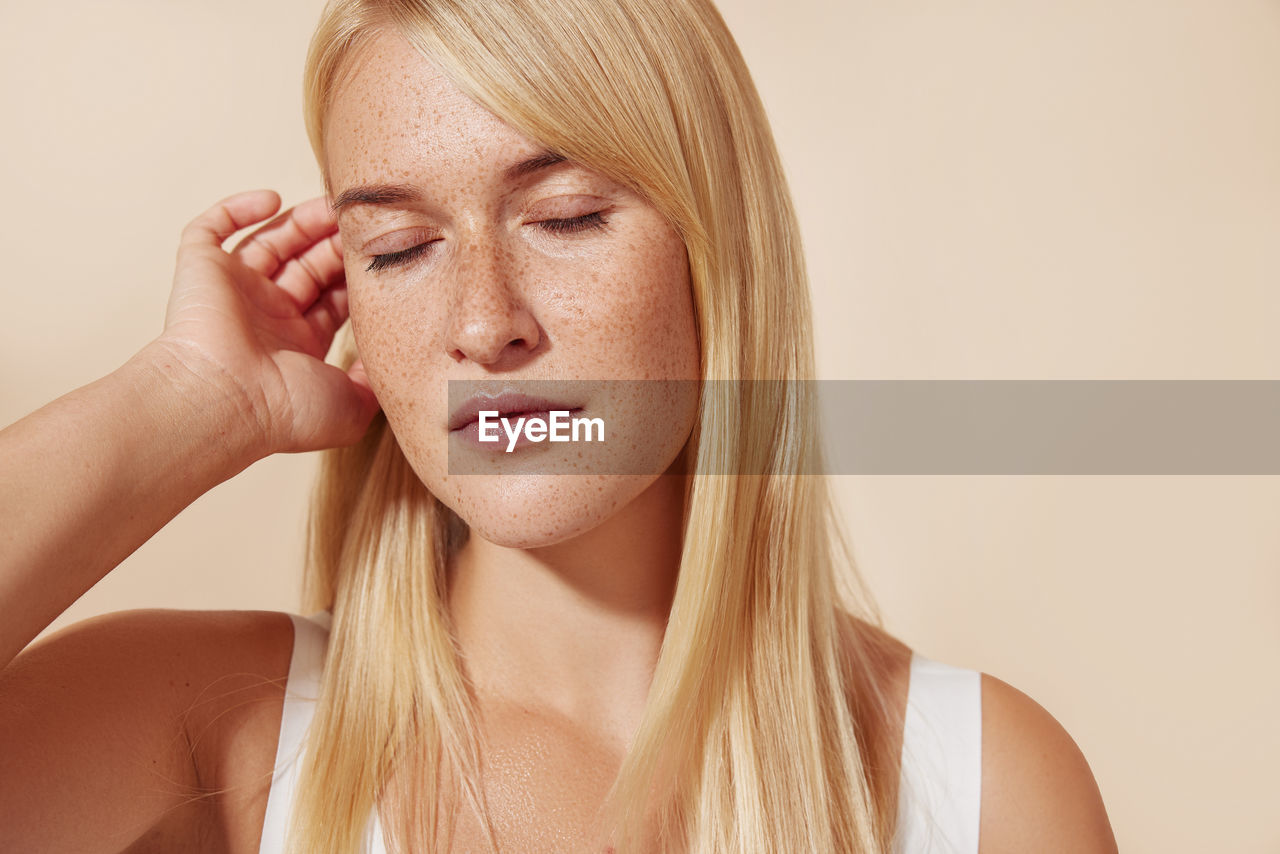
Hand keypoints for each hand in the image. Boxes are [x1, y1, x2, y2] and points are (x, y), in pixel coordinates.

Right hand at [150, 189, 379, 456]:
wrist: (225, 401)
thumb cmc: (287, 411)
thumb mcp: (353, 404)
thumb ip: (376, 382)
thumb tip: (391, 366)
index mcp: (299, 347)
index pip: (333, 299)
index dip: (356, 276)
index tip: (382, 254)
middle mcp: (266, 318)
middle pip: (308, 266)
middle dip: (336, 243)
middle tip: (364, 222)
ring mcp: (234, 292)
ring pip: (271, 241)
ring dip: (303, 221)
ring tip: (334, 204)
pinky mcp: (201, 269)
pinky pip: (213, 228)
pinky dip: (239, 208)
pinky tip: (272, 198)